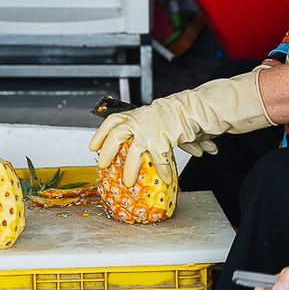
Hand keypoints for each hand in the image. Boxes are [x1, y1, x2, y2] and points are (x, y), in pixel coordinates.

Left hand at [89, 71, 272, 186]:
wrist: (196, 107)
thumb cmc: (178, 114)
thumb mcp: (157, 117)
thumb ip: (147, 130)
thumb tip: (141, 146)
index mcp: (137, 115)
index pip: (113, 121)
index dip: (100, 134)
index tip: (93, 146)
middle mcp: (140, 121)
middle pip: (116, 135)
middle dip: (107, 152)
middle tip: (102, 165)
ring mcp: (150, 130)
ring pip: (133, 152)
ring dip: (130, 168)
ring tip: (128, 182)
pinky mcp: (162, 139)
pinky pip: (159, 160)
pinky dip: (162, 171)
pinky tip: (165, 179)